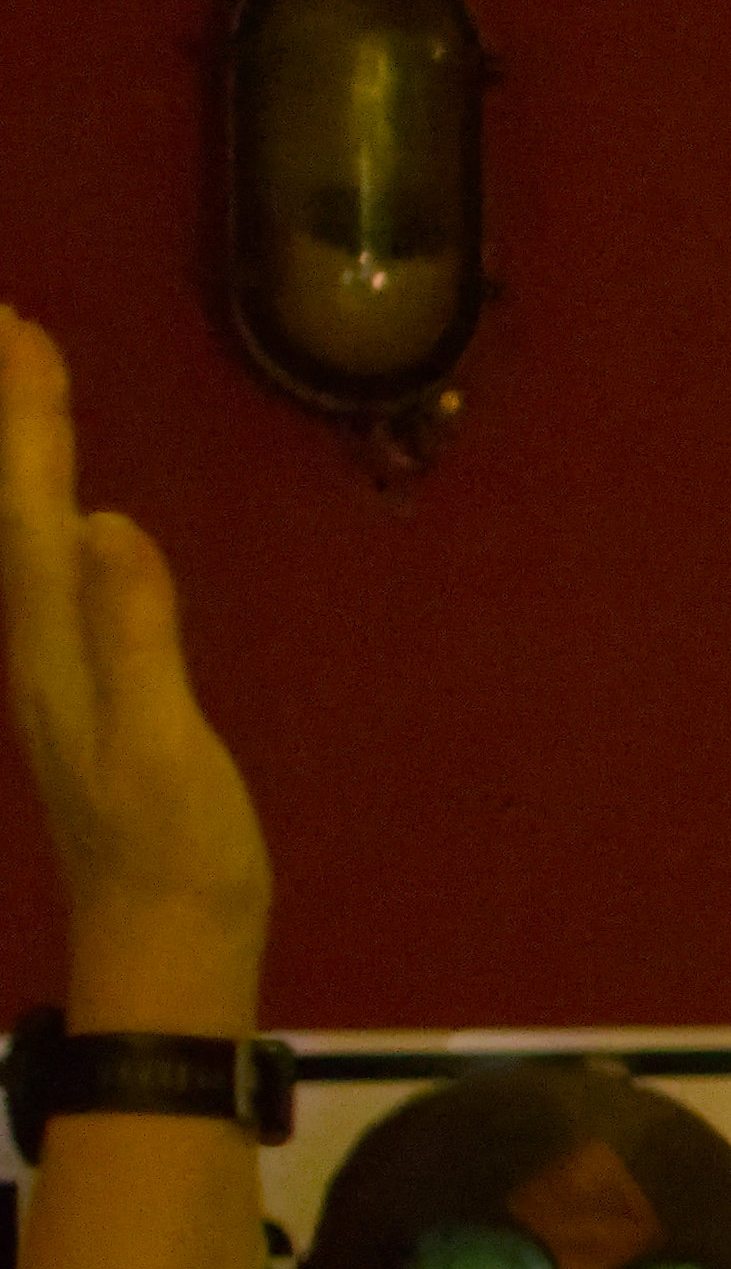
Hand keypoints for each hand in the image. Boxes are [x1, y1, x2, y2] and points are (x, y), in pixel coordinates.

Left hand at [0, 314, 267, 1004]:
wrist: (164, 945)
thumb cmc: (175, 851)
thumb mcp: (164, 743)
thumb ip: (135, 634)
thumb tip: (107, 523)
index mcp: (54, 643)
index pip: (26, 507)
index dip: (23, 418)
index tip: (20, 328)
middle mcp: (37, 641)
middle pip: (10, 508)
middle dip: (11, 415)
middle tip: (11, 324)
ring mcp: (54, 666)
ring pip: (22, 532)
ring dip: (22, 454)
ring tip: (28, 386)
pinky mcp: (83, 686)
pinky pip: (51, 566)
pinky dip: (48, 510)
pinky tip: (68, 506)